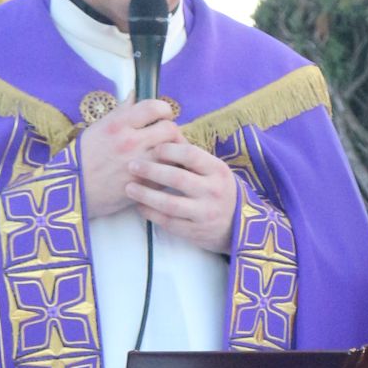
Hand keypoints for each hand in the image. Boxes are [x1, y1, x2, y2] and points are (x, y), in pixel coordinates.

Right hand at [78, 98, 180, 221]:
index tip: (163, 114)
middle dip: (171, 131)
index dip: (164, 109)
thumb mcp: (97, 128)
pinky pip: (168, 174)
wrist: (74, 190)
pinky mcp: (145, 186)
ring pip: (173, 152)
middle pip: (170, 129)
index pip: (154, 107)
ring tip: (168, 154)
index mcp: (118, 124)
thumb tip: (135, 96)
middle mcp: (131, 142)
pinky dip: (168, 171)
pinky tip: (161, 171)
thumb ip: (120, 112)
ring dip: (174, 151)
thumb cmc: (82, 158)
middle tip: (167, 137)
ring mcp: (140, 165)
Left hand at [125, 136, 237, 253]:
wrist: (238, 225)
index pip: (190, 154)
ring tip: (129, 188)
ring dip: (146, 195)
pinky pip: (168, 222)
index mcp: (218, 170)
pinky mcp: (196, 232)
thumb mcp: (214, 170)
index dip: (168, 149)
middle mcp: (213, 191)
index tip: (152, 148)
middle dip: (150, 170)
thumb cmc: (218, 190)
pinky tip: (139, 206)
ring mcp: (204, 213)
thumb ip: (192, 157)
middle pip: (177, 178)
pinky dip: (151, 214)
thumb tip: (163, 135)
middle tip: (131, 165)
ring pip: (170, 204)